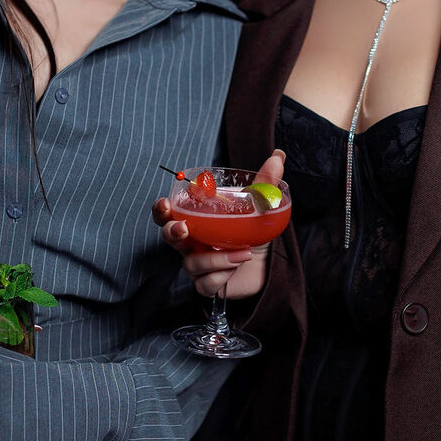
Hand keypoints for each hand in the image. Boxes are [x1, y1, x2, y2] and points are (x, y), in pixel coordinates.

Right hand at [151, 150, 284, 299]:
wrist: (268, 263)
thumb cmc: (253, 231)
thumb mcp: (260, 206)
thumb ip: (266, 182)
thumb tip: (278, 156)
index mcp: (197, 219)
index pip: (169, 212)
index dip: (161, 209)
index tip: (166, 203)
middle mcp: (192, 241)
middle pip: (168, 236)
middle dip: (171, 232)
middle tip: (184, 230)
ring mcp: (198, 263)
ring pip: (190, 263)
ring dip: (214, 258)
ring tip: (241, 252)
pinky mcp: (208, 284)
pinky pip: (205, 283)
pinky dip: (221, 275)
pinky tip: (236, 267)